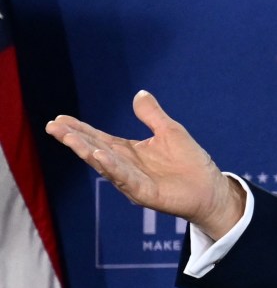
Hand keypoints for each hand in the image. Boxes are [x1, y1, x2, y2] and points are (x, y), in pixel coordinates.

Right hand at [46, 91, 244, 239]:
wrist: (210, 188)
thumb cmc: (190, 162)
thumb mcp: (170, 131)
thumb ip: (152, 115)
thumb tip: (139, 94)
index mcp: (129, 152)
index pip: (99, 139)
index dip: (80, 129)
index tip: (59, 119)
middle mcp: (126, 167)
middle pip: (95, 150)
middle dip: (74, 139)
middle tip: (54, 126)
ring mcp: (133, 181)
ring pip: (105, 165)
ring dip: (86, 151)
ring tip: (69, 138)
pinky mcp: (145, 193)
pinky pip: (125, 179)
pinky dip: (112, 167)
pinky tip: (98, 157)